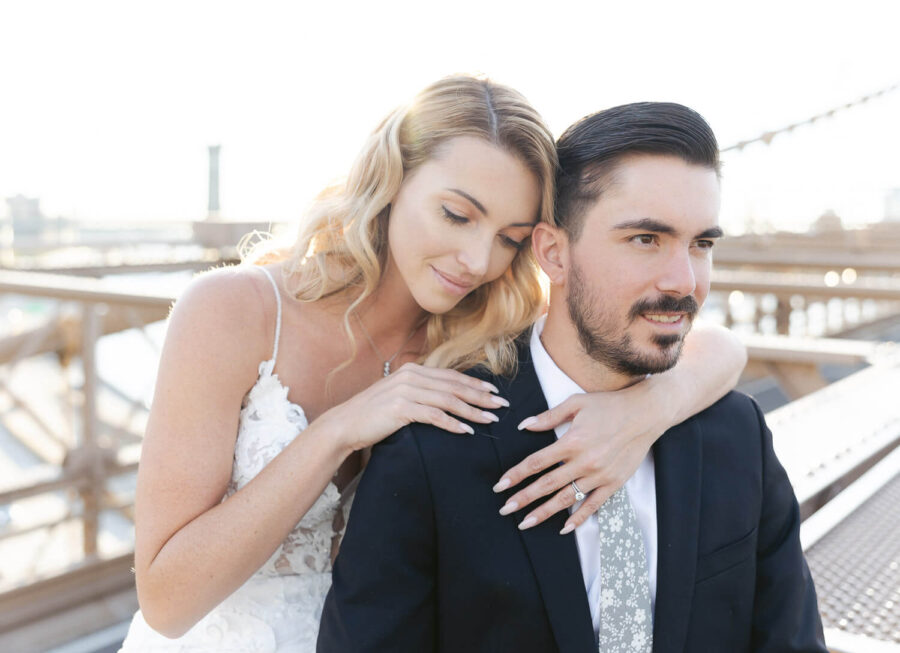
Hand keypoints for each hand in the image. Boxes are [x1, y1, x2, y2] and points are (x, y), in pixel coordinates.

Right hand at [319, 363, 508, 453]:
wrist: (344, 424)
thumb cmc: (373, 414)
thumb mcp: (398, 395)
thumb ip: (420, 391)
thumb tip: (446, 397)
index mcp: (413, 370)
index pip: (451, 376)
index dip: (475, 384)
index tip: (494, 393)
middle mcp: (411, 376)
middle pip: (455, 386)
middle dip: (481, 397)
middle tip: (501, 406)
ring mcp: (406, 391)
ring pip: (448, 400)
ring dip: (472, 411)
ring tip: (490, 420)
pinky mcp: (401, 408)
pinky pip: (434, 416)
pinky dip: (453, 423)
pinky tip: (466, 431)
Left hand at [493, 387, 666, 533]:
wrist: (646, 413)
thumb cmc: (610, 405)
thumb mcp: (577, 403)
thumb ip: (549, 416)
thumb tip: (524, 425)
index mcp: (572, 441)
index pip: (536, 462)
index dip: (516, 475)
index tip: (500, 485)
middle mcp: (584, 461)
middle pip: (547, 484)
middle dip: (523, 498)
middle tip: (505, 509)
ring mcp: (600, 475)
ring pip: (567, 499)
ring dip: (544, 512)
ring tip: (526, 522)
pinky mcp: (614, 483)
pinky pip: (593, 505)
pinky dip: (579, 518)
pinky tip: (564, 527)